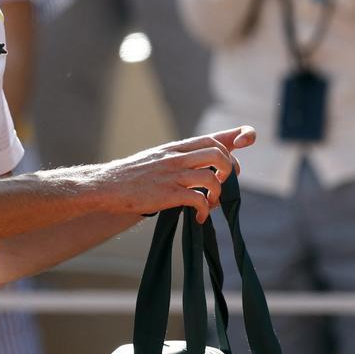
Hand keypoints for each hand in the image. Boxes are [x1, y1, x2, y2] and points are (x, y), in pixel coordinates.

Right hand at [93, 127, 255, 221]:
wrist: (104, 185)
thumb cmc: (131, 176)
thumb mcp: (156, 159)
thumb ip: (178, 159)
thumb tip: (201, 168)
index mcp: (174, 148)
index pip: (212, 136)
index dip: (235, 136)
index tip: (250, 138)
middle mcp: (175, 157)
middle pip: (218, 153)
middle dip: (230, 169)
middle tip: (225, 184)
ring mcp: (171, 174)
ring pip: (212, 176)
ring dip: (219, 192)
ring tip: (211, 203)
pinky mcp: (166, 194)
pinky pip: (198, 199)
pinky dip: (205, 210)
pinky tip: (198, 217)